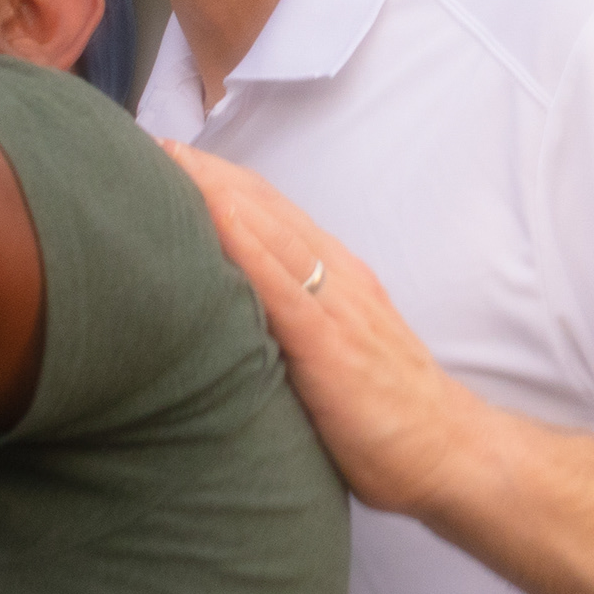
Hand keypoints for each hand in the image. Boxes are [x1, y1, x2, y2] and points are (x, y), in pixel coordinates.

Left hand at [165, 143, 491, 520]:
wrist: (447, 452)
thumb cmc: (382, 412)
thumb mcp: (330, 350)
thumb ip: (289, 325)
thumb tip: (229, 319)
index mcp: (335, 275)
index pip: (268, 211)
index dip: (218, 180)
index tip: (166, 155)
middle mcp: (336, 276)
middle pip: (261, 206)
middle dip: (205, 171)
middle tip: (147, 142)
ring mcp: (336, 304)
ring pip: (269, 229)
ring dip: (214, 190)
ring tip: (163, 159)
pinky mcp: (331, 342)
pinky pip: (282, 283)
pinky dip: (246, 243)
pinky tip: (213, 214)